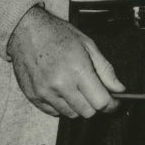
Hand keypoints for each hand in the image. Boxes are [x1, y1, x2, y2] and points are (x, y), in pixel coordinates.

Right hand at [7, 6, 124, 118]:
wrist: (25, 30)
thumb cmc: (58, 34)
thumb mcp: (88, 45)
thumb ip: (105, 70)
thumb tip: (119, 89)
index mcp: (77, 69)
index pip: (100, 102)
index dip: (111, 104)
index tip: (114, 103)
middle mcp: (60, 84)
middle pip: (87, 112)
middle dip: (94, 104)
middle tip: (93, 92)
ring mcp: (45, 92)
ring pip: (71, 114)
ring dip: (77, 105)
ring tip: (74, 86)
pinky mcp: (33, 97)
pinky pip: (54, 112)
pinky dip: (61, 105)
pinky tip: (60, 89)